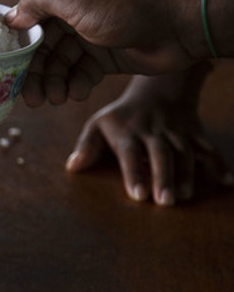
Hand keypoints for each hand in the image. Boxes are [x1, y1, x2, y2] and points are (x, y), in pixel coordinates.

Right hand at [6, 0, 204, 105]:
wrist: (181, 24)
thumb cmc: (127, 2)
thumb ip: (37, 3)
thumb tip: (10, 17)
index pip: (30, 13)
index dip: (18, 42)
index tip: (6, 67)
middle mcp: (75, 5)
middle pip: (43, 43)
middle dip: (36, 71)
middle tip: (29, 97)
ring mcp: (91, 30)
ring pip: (61, 60)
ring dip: (54, 81)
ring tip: (54, 99)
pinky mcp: (106, 53)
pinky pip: (82, 71)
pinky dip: (76, 83)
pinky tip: (76, 93)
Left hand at [65, 68, 231, 204]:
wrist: (157, 89)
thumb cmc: (121, 117)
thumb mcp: (98, 124)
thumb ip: (86, 147)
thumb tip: (72, 167)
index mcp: (128, 132)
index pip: (130, 154)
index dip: (134, 174)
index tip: (138, 195)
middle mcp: (153, 132)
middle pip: (160, 155)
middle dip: (163, 177)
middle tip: (165, 202)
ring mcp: (176, 133)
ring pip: (185, 153)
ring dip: (187, 174)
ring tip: (185, 196)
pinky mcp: (195, 134)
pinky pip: (209, 149)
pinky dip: (220, 164)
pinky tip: (228, 182)